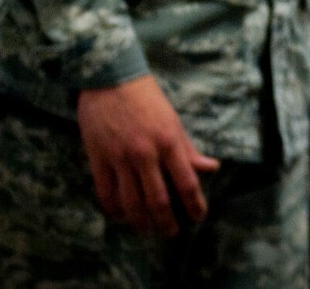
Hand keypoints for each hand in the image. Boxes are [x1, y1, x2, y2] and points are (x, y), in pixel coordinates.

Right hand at [78, 74, 220, 236]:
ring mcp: (120, 157)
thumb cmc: (146, 98)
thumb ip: (189, 149)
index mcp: (169, 142)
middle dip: (167, 223)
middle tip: (172, 233)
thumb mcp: (173, 121)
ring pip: (132, 203)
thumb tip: (212, 167)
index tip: (198, 218)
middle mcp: (146, 153)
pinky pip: (106, 193)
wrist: (110, 77)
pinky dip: (114, 210)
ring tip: (147, 230)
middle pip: (159, 201)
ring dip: (141, 223)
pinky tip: (121, 216)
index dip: (195, 205)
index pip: (187, 183)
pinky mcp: (98, 157)